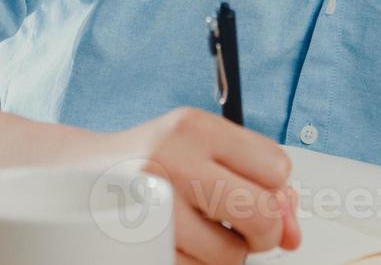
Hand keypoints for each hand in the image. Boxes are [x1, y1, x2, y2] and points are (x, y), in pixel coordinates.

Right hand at [91, 107, 301, 264]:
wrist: (85, 173)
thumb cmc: (156, 159)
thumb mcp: (204, 149)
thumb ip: (257, 180)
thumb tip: (294, 232)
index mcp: (194, 129)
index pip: (276, 168)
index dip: (273, 188)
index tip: (253, 187)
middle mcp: (173, 161)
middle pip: (260, 213)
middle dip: (262, 229)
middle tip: (243, 224)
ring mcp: (155, 206)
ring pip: (232, 255)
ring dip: (227, 251)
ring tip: (202, 229)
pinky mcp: (144, 244)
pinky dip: (200, 264)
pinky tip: (182, 240)